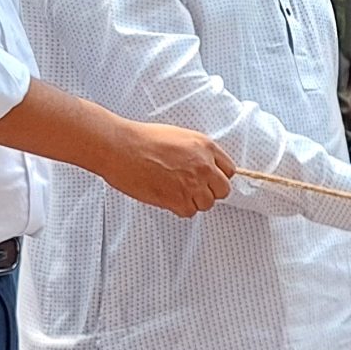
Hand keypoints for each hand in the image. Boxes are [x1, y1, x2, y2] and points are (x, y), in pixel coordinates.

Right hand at [99, 122, 236, 216]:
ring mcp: (192, 183)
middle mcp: (203, 165)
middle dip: (209, 191)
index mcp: (205, 147)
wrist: (120, 147)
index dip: (217, 177)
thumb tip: (204, 168)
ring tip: (174, 191)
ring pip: (206, 204)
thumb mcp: (179, 137)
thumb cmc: (141, 140)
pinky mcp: (178, 199)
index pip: (229, 170)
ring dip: (193, 201)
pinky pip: (188, 212)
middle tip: (193, 189)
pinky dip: (178, 208)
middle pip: (223, 190)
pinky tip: (166, 196)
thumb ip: (196, 153)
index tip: (209, 180)